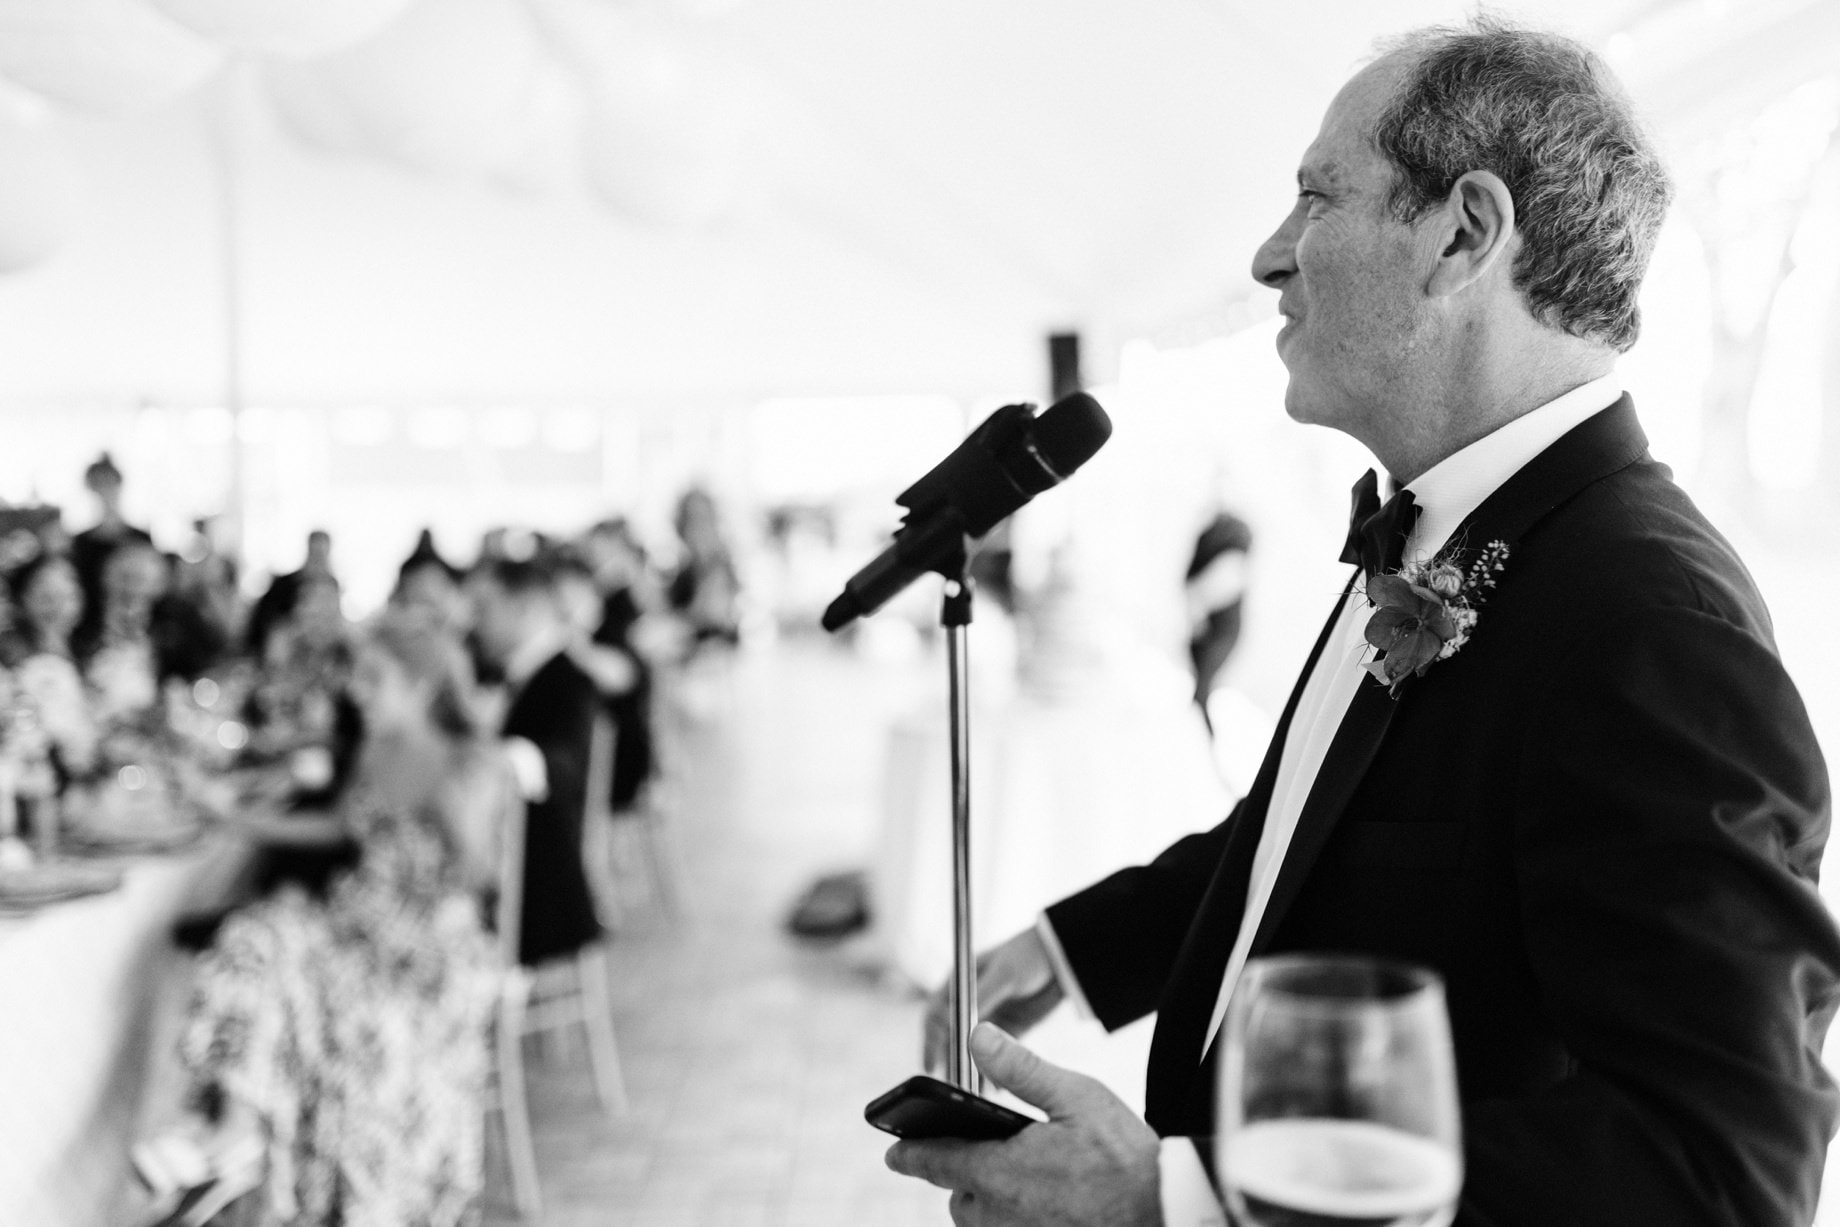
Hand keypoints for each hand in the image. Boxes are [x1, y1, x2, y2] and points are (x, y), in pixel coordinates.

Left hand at [887, 1023, 1161, 1226]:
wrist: (1167, 1212)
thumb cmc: (1127, 1156)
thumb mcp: (1077, 1097)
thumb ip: (1021, 1070)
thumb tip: (977, 1036)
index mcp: (1001, 1172)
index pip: (935, 1163)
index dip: (909, 1154)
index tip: (892, 1151)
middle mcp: (1002, 1215)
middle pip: (958, 1197)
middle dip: (961, 1176)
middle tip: (983, 1153)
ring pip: (981, 1221)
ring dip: (986, 1200)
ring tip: (1017, 1176)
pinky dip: (1012, 1218)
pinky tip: (1042, 1199)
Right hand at [924, 927, 1064, 1074]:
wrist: (1062, 954)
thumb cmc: (1028, 954)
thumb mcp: (1004, 974)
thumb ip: (982, 998)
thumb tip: (962, 1028)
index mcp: (959, 984)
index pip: (936, 1017)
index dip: (932, 1041)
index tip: (933, 1065)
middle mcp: (970, 1003)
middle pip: (951, 1038)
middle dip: (951, 1061)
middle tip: (955, 1085)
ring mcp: (989, 1017)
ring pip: (972, 1050)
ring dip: (971, 1069)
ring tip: (974, 1091)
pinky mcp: (1009, 1029)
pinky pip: (996, 1055)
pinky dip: (993, 1070)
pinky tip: (995, 1087)